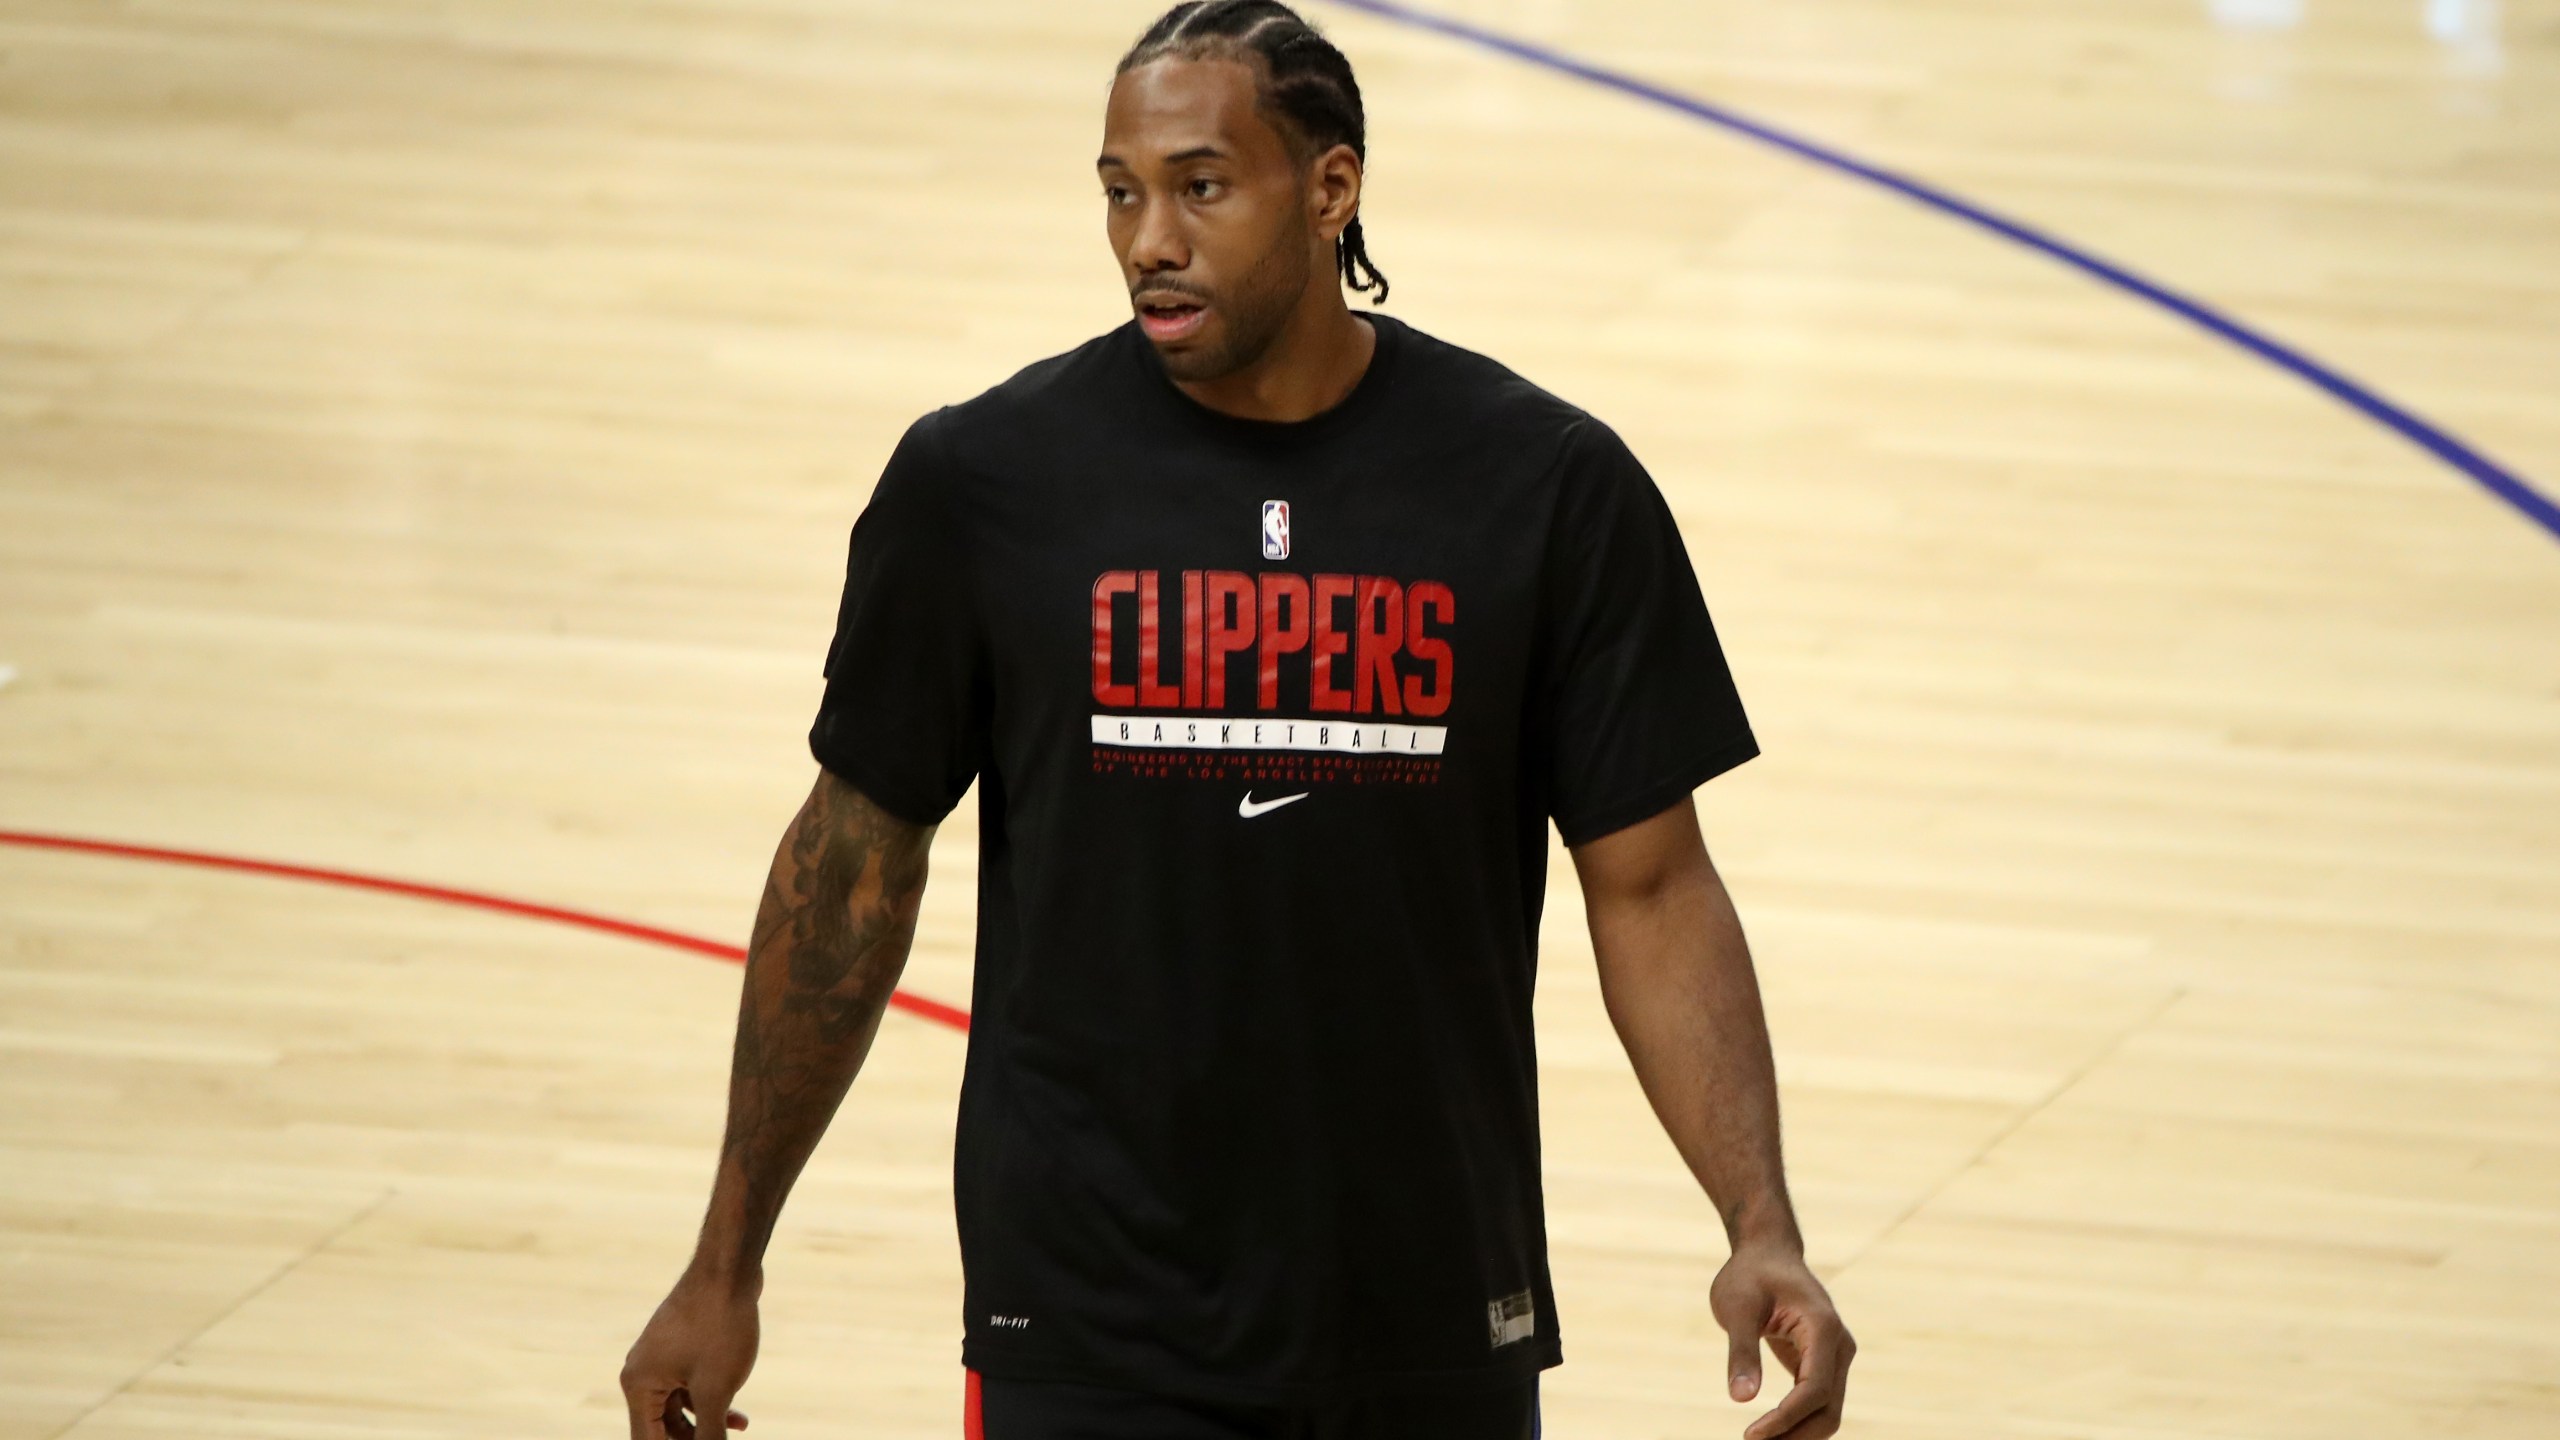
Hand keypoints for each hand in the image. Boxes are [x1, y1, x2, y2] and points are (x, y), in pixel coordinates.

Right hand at [621, 1268, 759, 1439]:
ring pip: (679, 1407)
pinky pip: (690, 1385)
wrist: (729, 1271)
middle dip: (692, 1439)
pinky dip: (710, 1399)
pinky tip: (738, 1412)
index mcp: (639, 1385)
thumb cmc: (719, 1328)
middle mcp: (642, 1372)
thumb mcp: (717, 1390)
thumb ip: (710, 1434)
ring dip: (707, 1421)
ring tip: (740, 1426)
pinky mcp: (681, 1344)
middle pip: (662, 1427)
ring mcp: (661, 1357)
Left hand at [1712, 1239, 1854, 1439]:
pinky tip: (1770, 1433)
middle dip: (1795, 1435)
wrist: (1767, 1252)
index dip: (1785, 1418)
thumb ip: (1742, 1351)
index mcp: (1822, 1328)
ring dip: (1797, 1434)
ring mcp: (1836, 1356)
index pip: (1814, 1389)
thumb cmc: (1750, 1274)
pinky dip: (1797, 1422)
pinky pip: (1818, 1402)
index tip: (1751, 1435)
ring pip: (1827, 1411)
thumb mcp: (1737, 1307)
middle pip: (1828, 1409)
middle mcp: (1839, 1345)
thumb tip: (1740, 1398)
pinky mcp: (1824, 1364)